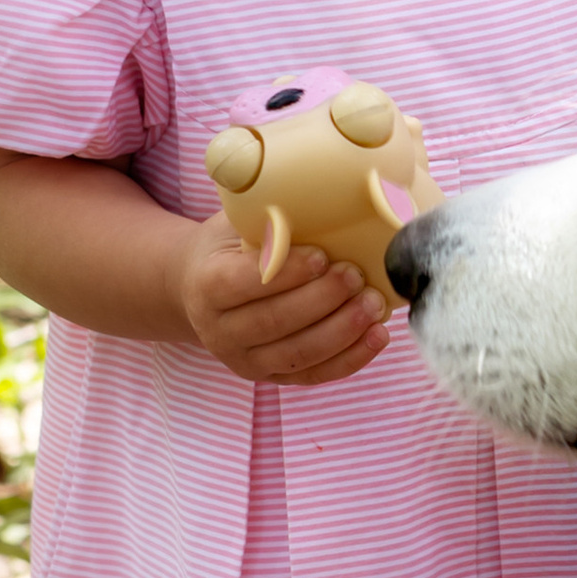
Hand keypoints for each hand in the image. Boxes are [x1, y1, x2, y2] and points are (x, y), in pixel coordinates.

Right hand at [175, 212, 391, 386]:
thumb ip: (265, 220)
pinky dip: (351, 359)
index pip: (244, 283)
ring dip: (343, 331)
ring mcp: (245, 361)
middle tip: (357, 276)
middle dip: (322, 300)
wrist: (199, 290)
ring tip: (375, 304)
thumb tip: (317, 199)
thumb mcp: (234, 225)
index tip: (323, 256)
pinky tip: (377, 336)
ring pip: (298, 353)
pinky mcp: (272, 378)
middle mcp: (218, 331)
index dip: (287, 273)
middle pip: (275, 321)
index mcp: (204, 286)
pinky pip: (315, 375)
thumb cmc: (229, 249)